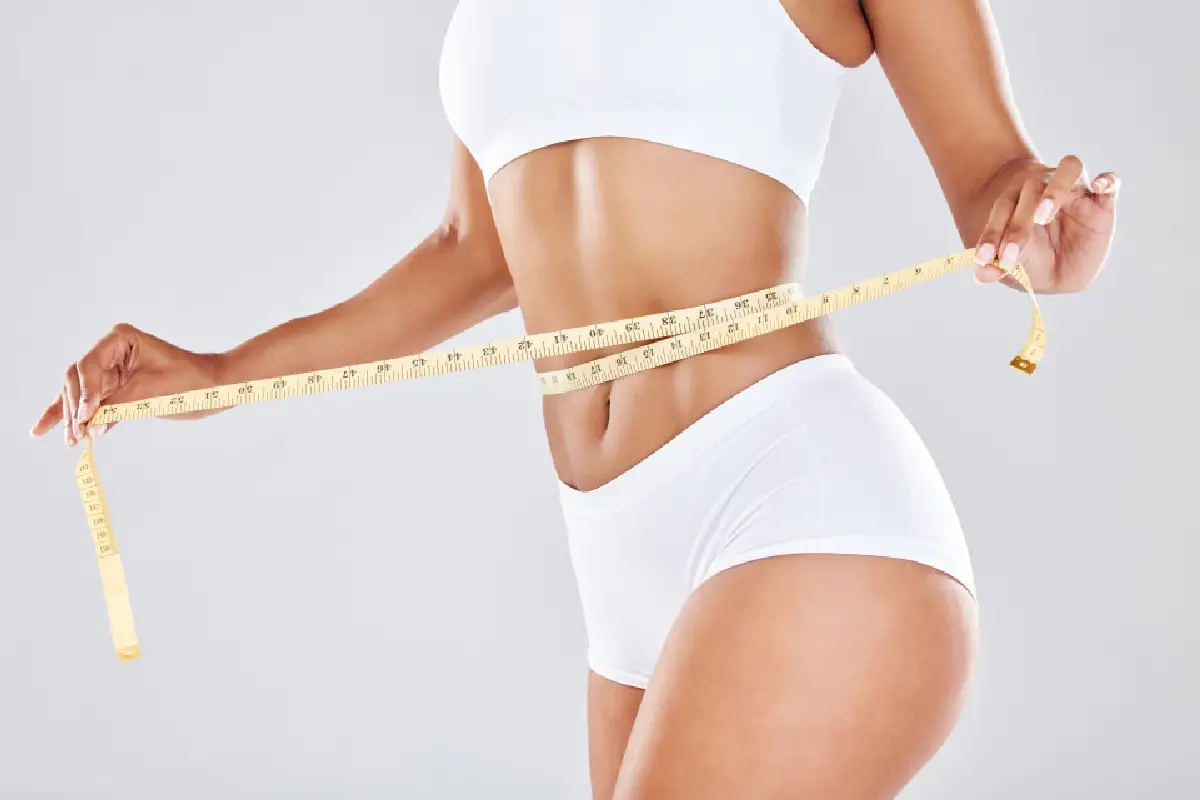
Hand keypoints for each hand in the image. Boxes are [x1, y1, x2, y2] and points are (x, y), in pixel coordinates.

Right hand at [29, 323, 226, 446]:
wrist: (214, 388)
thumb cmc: (191, 381)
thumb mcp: (152, 392)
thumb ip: (118, 406)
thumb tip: (90, 427)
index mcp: (120, 340)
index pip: (88, 366)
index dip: (84, 392)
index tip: (87, 416)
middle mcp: (110, 352)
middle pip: (78, 379)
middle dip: (74, 407)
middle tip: (75, 434)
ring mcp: (111, 371)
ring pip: (80, 393)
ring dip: (72, 416)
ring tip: (70, 440)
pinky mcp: (117, 389)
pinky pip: (92, 403)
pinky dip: (79, 418)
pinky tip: (58, 430)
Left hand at [972, 155, 1119, 292]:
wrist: (1063, 266)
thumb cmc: (1033, 260)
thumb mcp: (1018, 267)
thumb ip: (1002, 265)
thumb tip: (981, 276)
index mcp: (1017, 202)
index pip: (1003, 208)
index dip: (992, 233)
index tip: (984, 259)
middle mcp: (1045, 190)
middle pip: (1032, 190)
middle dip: (1018, 224)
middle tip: (1011, 253)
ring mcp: (1076, 192)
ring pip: (1068, 171)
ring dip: (1055, 190)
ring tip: (1042, 216)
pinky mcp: (1102, 202)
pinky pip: (1110, 183)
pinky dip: (1106, 181)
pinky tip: (1099, 186)